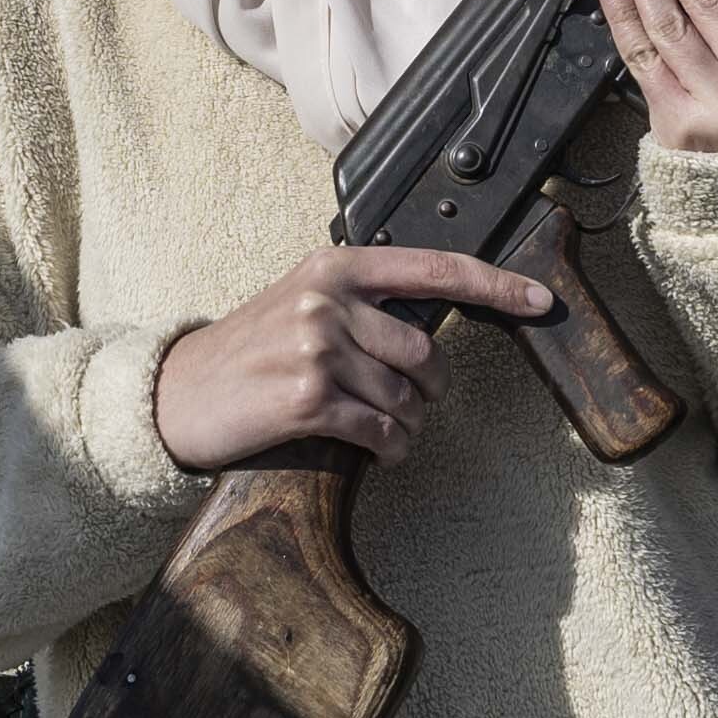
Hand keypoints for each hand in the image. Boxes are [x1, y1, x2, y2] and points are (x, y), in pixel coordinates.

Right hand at [153, 241, 573, 472]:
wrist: (177, 395)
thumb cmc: (248, 352)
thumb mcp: (301, 303)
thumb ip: (361, 301)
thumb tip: (431, 325)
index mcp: (334, 268)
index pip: (434, 267)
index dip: (496, 285)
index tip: (540, 300)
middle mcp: (328, 301)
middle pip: (426, 351)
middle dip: (427, 388)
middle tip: (403, 401)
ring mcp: (318, 348)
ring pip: (407, 397)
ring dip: (406, 424)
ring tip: (381, 428)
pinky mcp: (310, 399)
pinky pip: (383, 431)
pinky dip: (391, 448)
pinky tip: (377, 450)